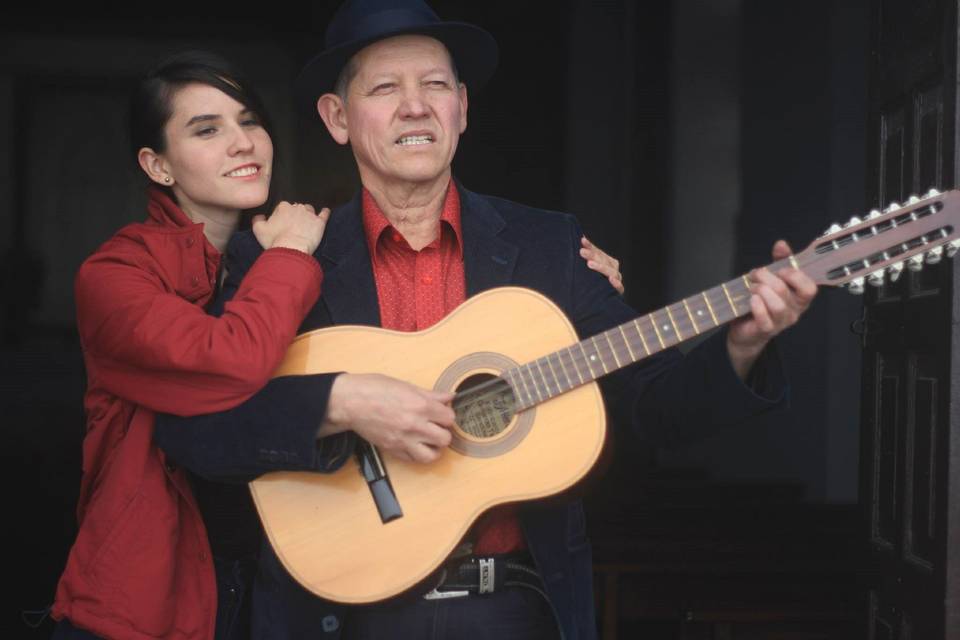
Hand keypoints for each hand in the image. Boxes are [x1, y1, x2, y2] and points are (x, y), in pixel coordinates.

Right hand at [252, 201, 329, 254]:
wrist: (292, 249)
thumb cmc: (275, 240)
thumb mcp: (258, 230)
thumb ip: (257, 220)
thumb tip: (259, 216)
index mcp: (283, 207)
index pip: (282, 208)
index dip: (281, 217)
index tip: (282, 225)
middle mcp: (297, 207)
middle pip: (296, 208)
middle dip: (295, 216)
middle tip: (293, 227)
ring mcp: (309, 214)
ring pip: (309, 210)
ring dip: (307, 215)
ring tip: (306, 223)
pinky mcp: (319, 222)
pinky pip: (324, 214)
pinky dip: (325, 212)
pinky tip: (325, 211)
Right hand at [321, 373, 454, 463]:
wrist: (350, 402)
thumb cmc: (374, 389)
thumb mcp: (406, 386)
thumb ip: (431, 395)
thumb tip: (449, 397)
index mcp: (421, 406)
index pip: (449, 418)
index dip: (446, 415)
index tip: (440, 413)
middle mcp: (415, 425)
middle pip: (445, 438)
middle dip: (443, 432)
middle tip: (436, 426)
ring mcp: (404, 440)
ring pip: (432, 455)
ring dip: (433, 448)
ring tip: (428, 440)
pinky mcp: (393, 449)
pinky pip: (413, 460)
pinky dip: (417, 454)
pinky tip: (414, 444)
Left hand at [580, 236, 623, 293]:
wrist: (596, 304)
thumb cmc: (589, 285)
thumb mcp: (584, 272)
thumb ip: (584, 258)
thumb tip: (580, 240)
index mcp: (605, 262)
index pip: (598, 253)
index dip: (591, 246)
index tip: (582, 240)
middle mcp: (612, 270)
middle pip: (604, 260)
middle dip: (592, 255)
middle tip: (581, 252)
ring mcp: (616, 280)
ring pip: (611, 272)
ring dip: (601, 267)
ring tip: (590, 264)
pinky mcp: (617, 292)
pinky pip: (619, 288)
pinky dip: (616, 284)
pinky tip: (611, 280)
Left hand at [727, 240, 817, 378]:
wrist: (745, 329)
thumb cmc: (762, 302)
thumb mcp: (773, 278)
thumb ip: (780, 261)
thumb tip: (782, 244)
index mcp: (799, 297)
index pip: (810, 288)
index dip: (795, 275)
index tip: (779, 269)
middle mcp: (794, 311)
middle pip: (785, 290)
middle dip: (766, 277)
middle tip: (755, 274)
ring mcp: (781, 322)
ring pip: (777, 304)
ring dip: (760, 290)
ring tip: (752, 287)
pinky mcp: (766, 330)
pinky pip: (765, 318)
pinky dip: (757, 306)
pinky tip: (751, 299)